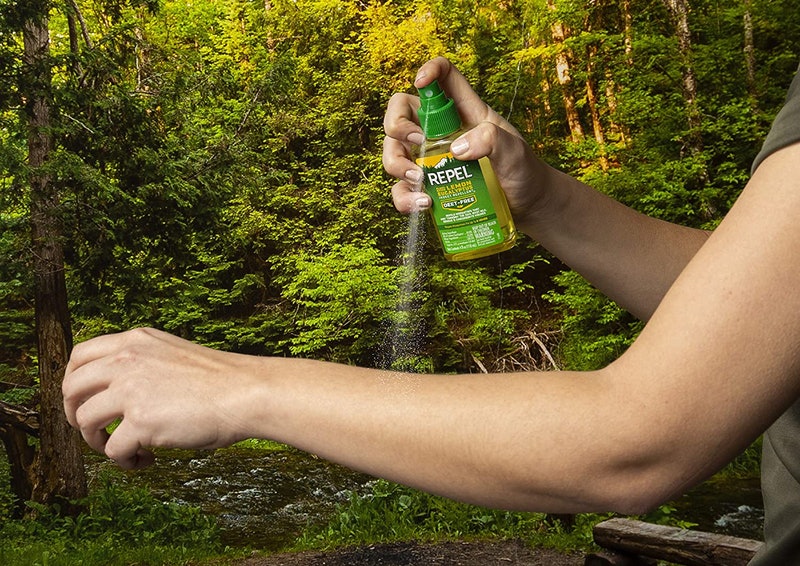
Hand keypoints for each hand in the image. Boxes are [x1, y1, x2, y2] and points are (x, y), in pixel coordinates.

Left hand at [63, 327, 258, 468]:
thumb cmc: (220, 380)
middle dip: (75, 416)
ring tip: (127, 449)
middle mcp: (126, 360)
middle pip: (71, 389)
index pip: (79, 356)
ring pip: (85, 421)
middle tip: (95, 432)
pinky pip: (113, 450)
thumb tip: (113, 391)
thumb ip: (140, 362)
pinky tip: (149, 458)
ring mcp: (131, 390)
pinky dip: (125, 461)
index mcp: (134, 341)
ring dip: (98, 442)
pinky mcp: (141, 421)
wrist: (247, 393)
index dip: (72, 383)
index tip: (82, 401)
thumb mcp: (171, 353)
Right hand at [382, 57, 547, 226]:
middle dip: (397, 125)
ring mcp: (431, 160)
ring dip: (396, 164)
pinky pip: (401, 188)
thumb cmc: (524, 172)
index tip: (420, 83)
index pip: (443, 77)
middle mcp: (441, 131)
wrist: (527, 206)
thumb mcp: (514, 151)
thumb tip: (456, 148)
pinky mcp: (429, 187)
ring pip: (393, 151)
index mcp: (464, 111)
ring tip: (420, 180)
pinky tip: (424, 204)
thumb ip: (491, 140)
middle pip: (400, 112)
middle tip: (418, 143)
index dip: (428, 70)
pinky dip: (404, 197)